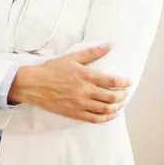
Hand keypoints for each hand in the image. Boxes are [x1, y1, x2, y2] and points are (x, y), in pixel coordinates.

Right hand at [10, 44, 131, 123]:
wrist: (34, 84)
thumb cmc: (52, 70)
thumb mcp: (72, 57)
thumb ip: (92, 53)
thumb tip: (108, 45)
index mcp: (86, 76)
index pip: (112, 81)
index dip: (124, 82)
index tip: (128, 82)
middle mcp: (85, 91)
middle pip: (111, 97)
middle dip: (122, 95)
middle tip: (126, 93)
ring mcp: (80, 104)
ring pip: (105, 109)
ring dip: (117, 107)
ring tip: (121, 104)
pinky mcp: (75, 113)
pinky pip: (94, 119)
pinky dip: (106, 118)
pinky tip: (111, 115)